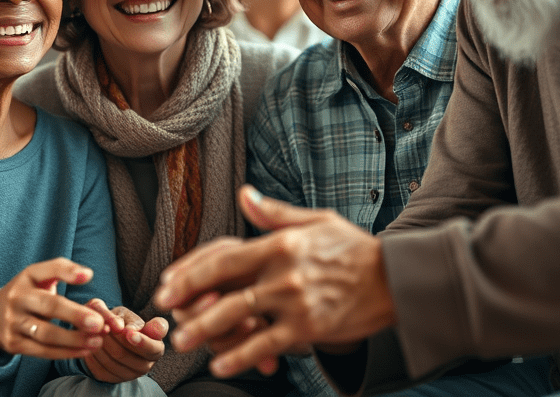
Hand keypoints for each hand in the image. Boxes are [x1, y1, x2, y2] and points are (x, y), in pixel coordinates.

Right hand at [0, 258, 106, 359]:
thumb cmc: (27, 293)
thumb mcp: (38, 277)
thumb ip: (62, 271)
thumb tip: (87, 274)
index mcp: (27, 276)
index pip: (48, 269)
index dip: (68, 271)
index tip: (88, 276)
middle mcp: (18, 298)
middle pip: (49, 306)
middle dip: (75, 315)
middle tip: (98, 323)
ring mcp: (13, 322)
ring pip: (46, 334)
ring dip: (74, 339)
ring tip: (97, 341)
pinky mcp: (13, 344)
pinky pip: (42, 351)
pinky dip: (66, 352)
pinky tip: (85, 350)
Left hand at [82, 299, 166, 381]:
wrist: (112, 334)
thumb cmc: (121, 320)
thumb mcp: (123, 313)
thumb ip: (124, 318)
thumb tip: (121, 328)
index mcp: (156, 346)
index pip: (153, 348)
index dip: (142, 341)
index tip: (128, 333)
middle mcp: (147, 364)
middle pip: (125, 354)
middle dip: (110, 339)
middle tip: (102, 326)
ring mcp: (132, 375)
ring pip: (111, 362)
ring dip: (100, 345)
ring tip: (95, 332)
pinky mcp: (116, 380)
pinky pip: (101, 371)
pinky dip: (93, 356)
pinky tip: (90, 344)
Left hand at [154, 185, 395, 377]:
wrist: (394, 279)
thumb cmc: (353, 248)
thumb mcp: (314, 221)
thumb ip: (273, 213)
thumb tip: (244, 194)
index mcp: (279, 243)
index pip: (224, 257)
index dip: (191, 271)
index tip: (169, 282)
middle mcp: (281, 271)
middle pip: (222, 287)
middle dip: (188, 302)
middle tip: (165, 314)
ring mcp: (294, 301)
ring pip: (238, 318)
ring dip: (205, 332)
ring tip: (184, 341)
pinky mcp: (308, 328)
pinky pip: (265, 344)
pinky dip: (240, 356)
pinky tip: (221, 364)